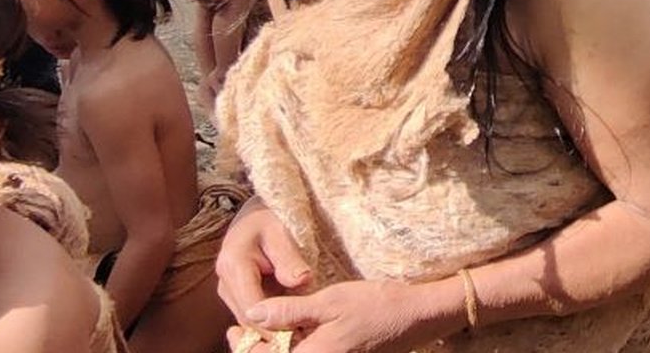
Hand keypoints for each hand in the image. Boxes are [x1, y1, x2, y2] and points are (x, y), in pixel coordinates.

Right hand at [216, 197, 314, 329]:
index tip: (301, 329)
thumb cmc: (272, 216)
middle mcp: (225, 283)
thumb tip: (302, 281)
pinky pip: (255, 317)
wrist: (259, 213)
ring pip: (251, 323)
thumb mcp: (282, 230)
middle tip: (306, 336)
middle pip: (249, 320)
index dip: (276, 324)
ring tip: (303, 331)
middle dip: (276, 332)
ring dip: (275, 330)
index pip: (253, 308)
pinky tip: (295, 324)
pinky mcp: (238, 296)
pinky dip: (273, 323)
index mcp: (234, 264)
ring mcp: (230, 292)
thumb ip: (290, 258)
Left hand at [228, 279, 457, 352]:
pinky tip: (295, 329)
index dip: (246, 348)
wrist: (417, 317)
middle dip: (259, 349)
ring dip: (279, 347)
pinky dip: (297, 346)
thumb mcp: (331, 301)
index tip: (232, 330)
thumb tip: (253, 314)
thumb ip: (290, 312)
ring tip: (267, 324)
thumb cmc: (376, 306)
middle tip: (244, 328)